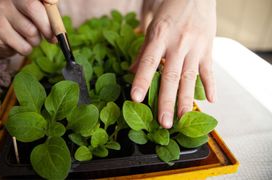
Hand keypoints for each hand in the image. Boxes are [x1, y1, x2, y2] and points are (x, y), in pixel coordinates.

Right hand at [0, 0, 57, 57]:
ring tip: (32, 38)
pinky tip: (21, 43)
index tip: (54, 3)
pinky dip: (27, 50)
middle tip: (53, 38)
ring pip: (30, 32)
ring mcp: (1, 14)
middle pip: (32, 8)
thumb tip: (60, 28)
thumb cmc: (29, 24)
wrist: (4, 38)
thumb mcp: (41, 16)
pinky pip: (23, 46)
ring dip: (36, 41)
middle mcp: (9, 0)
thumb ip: (51, 16)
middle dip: (47, 26)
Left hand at [131, 0, 215, 127]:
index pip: (149, 62)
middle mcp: (178, 44)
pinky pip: (209, 70)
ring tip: (183, 118)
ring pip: (190, 78)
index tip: (136, 98)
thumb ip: (143, 49)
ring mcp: (195, 47)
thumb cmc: (170, 7)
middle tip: (164, 123)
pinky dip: (211, 85)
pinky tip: (211, 101)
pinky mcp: (208, 48)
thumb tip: (131, 71)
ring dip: (186, 100)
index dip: (142, 80)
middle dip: (167, 101)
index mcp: (160, 36)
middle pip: (171, 76)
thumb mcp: (151, 24)